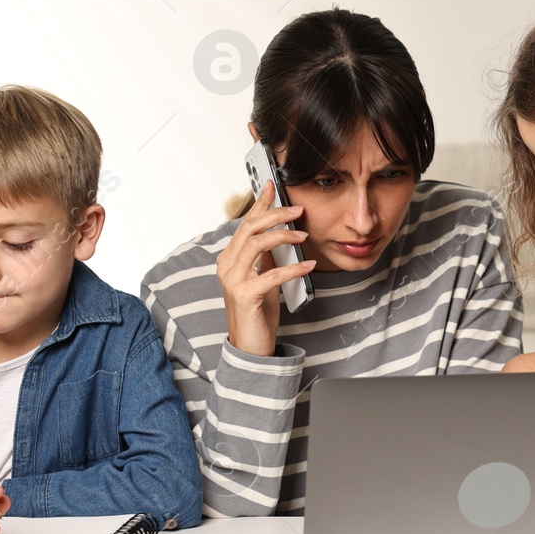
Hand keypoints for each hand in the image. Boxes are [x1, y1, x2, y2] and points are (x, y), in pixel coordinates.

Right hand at [219, 178, 315, 356]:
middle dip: (274, 214)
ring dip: (283, 236)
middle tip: (297, 209)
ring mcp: (233, 281)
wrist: (250, 347)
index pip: (245, 224)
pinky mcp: (245, 295)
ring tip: (303, 235)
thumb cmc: (257, 313)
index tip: (272, 187)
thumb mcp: (263, 279)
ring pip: (257, 245)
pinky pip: (272, 274)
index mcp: (229, 259)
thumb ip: (266, 258)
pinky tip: (308, 265)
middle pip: (250, 228)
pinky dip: (293, 268)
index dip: (259, 204)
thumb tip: (280, 236)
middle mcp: (227, 266)